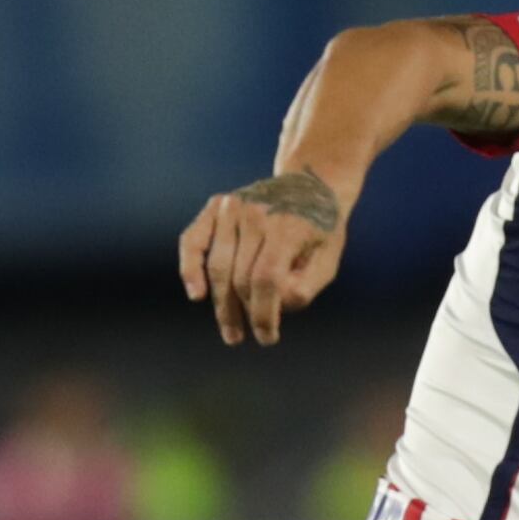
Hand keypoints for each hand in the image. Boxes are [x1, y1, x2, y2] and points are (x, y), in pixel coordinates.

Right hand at [178, 170, 347, 345]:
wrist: (313, 182)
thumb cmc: (322, 229)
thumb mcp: (328, 259)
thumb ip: (306, 285)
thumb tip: (275, 306)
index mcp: (289, 226)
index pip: (267, 279)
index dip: (264, 314)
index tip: (267, 337)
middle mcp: (257, 213)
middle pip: (241, 277)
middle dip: (244, 313)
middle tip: (246, 337)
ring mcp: (233, 207)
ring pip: (219, 268)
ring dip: (223, 305)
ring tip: (231, 332)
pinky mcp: (217, 206)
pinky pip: (193, 241)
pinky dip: (190, 268)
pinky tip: (197, 294)